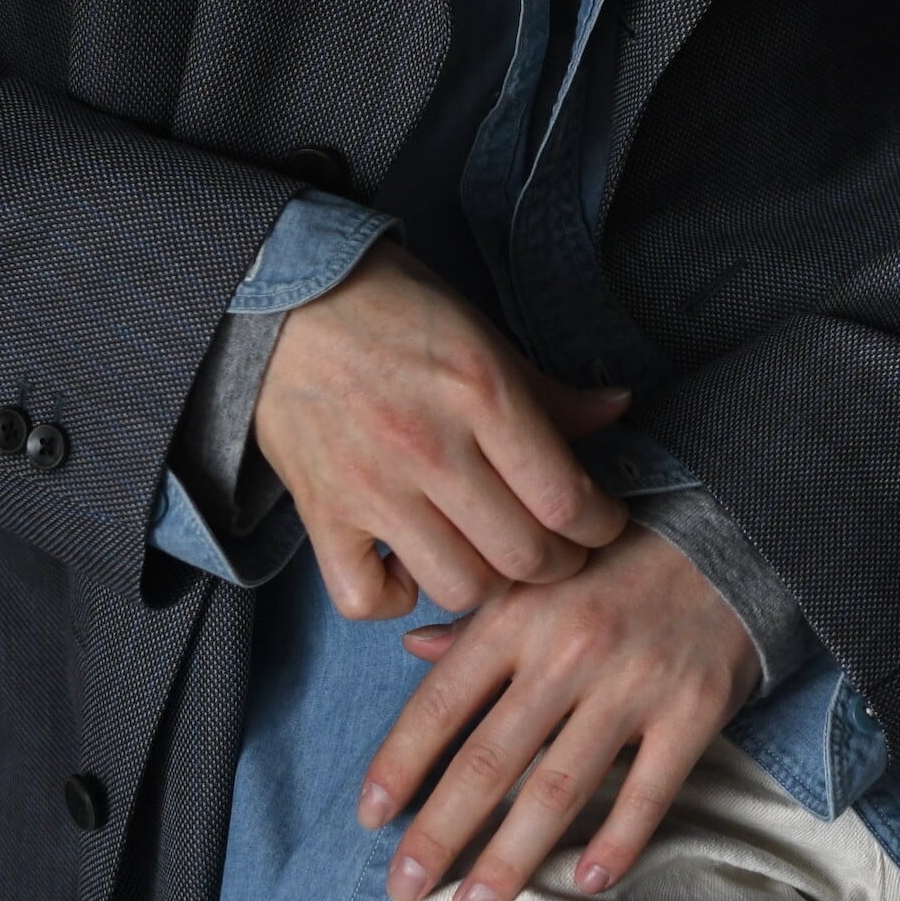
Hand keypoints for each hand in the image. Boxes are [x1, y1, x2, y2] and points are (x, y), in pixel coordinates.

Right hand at [253, 236, 632, 620]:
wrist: (280, 301)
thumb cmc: (391, 310)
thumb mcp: (482, 334)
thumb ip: (549, 390)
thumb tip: (619, 411)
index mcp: (481, 394)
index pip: (565, 499)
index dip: (600, 526)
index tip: (601, 523)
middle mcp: (429, 448)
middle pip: (523, 556)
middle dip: (558, 564)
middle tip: (558, 548)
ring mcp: (372, 488)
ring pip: (458, 587)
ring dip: (485, 583)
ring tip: (488, 557)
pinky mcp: (322, 515)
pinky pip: (366, 599)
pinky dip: (394, 598)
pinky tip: (408, 566)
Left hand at [356, 522, 761, 900]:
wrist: (729, 542)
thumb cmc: (614, 564)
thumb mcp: (535, 573)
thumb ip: (476, 619)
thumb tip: (411, 649)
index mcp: (517, 615)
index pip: (441, 702)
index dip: (399, 763)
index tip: (370, 819)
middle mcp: (567, 651)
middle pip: (489, 760)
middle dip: (440, 832)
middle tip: (404, 889)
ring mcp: (632, 685)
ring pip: (559, 789)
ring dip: (511, 859)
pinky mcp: (692, 711)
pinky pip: (650, 790)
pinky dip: (619, 840)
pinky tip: (587, 883)